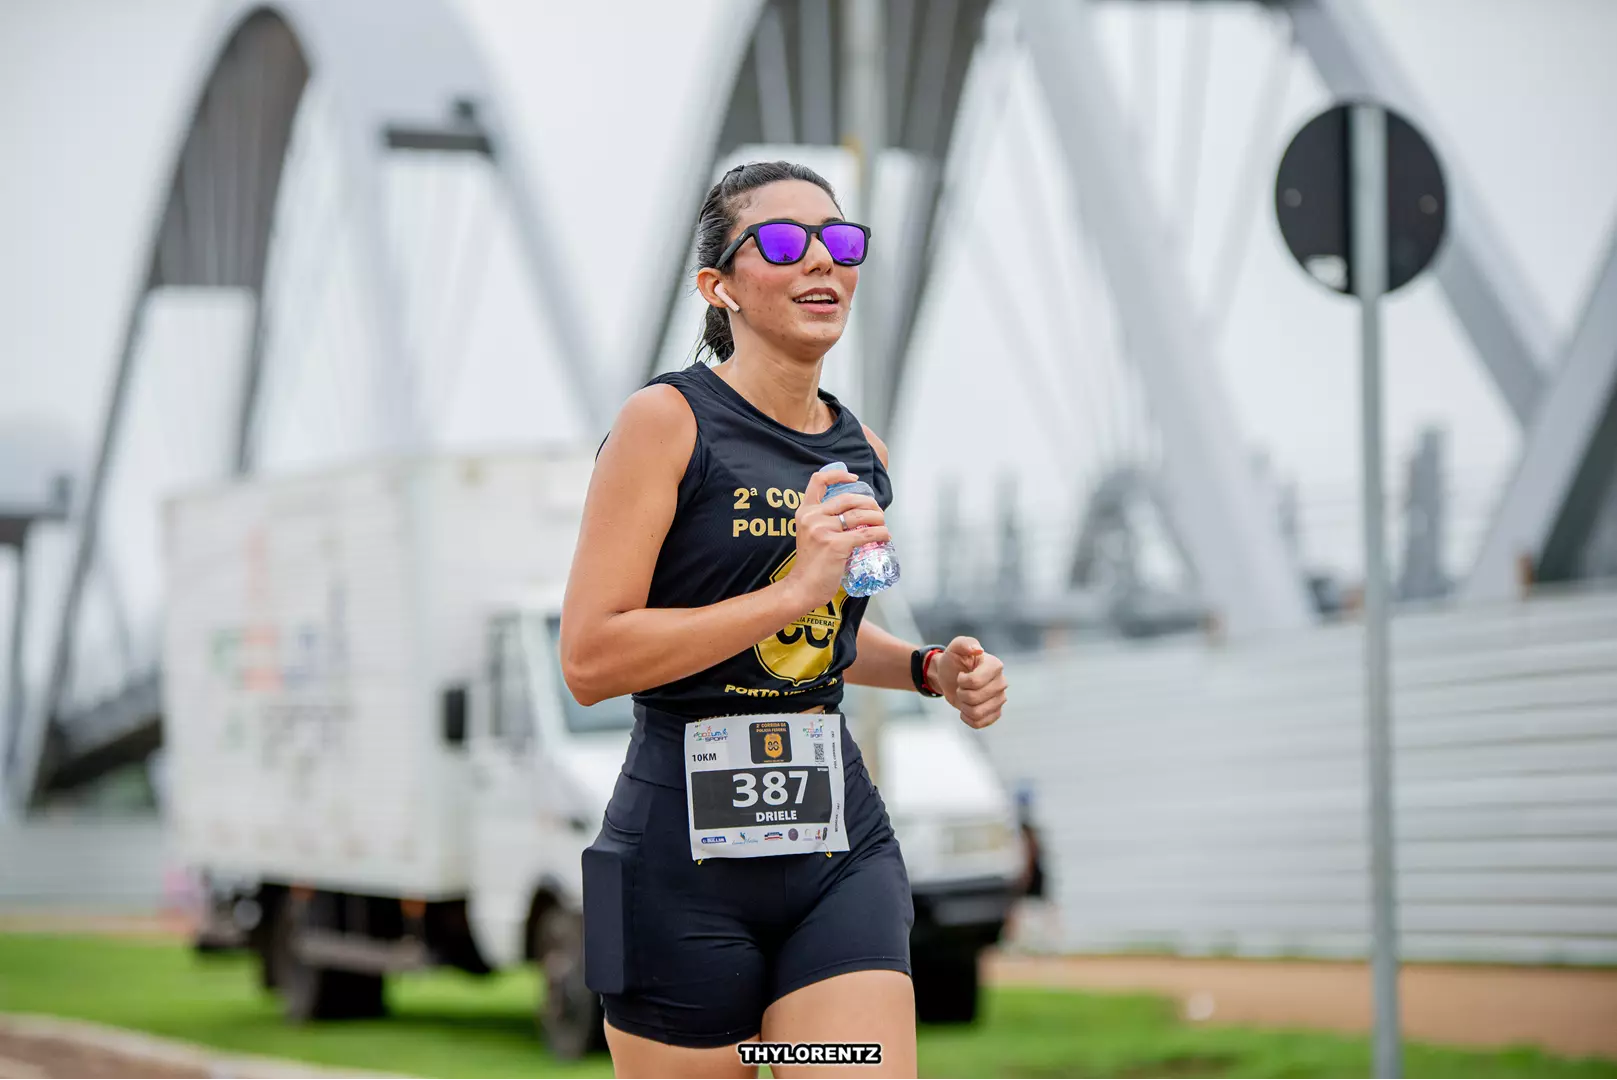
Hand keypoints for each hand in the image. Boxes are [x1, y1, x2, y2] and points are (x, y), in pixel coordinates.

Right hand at [785, 465, 891, 608]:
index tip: (854, 478)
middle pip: (849, 498)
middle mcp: (813, 517)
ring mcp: (824, 530)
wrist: (802, 587)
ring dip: (878, 518)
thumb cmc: (810, 563)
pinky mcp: (836, 545)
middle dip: (869, 503)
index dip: (839, 474)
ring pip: (861, 515)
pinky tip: (885, 536)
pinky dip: (881, 533)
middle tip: (877, 512)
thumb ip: (823, 520)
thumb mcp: (809, 533)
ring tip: (883, 524)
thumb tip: (853, 512)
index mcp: (805, 511)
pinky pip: (866, 534)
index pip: (818, 480)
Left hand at [929, 636, 1006, 729]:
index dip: (962, 681)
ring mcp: (1000, 699)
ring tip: (965, 697)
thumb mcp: (954, 648)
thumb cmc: (953, 661)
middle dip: (961, 694)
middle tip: (962, 686)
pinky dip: (967, 718)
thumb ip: (963, 643)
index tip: (961, 675)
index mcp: (995, 665)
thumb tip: (977, 649)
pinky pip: (980, 723)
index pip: (975, 682)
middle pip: (975, 699)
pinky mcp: (995, 713)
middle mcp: (1001, 682)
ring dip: (964, 706)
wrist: (950, 677)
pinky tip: (966, 708)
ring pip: (977, 713)